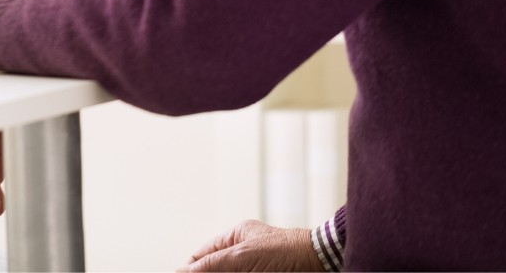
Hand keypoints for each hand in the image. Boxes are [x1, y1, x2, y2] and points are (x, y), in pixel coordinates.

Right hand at [182, 220, 321, 271]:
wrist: (324, 263)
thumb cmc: (287, 252)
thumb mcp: (242, 257)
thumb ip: (210, 265)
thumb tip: (181, 272)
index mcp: (236, 237)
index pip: (202, 256)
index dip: (190, 270)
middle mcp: (245, 253)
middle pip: (215, 270)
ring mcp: (256, 268)